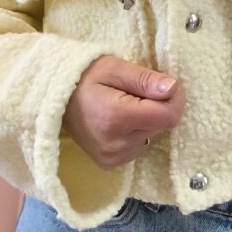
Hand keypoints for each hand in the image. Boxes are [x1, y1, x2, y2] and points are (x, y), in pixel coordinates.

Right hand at [62, 55, 185, 169]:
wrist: (55, 99)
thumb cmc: (86, 76)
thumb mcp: (116, 68)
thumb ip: (145, 80)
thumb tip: (173, 88)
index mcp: (117, 117)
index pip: (168, 116)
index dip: (175, 98)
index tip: (167, 84)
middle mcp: (117, 144)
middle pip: (161, 125)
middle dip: (158, 105)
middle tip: (137, 90)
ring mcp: (113, 157)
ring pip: (152, 135)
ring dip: (147, 119)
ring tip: (125, 104)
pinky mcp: (111, 163)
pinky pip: (140, 146)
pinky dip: (137, 131)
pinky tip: (120, 120)